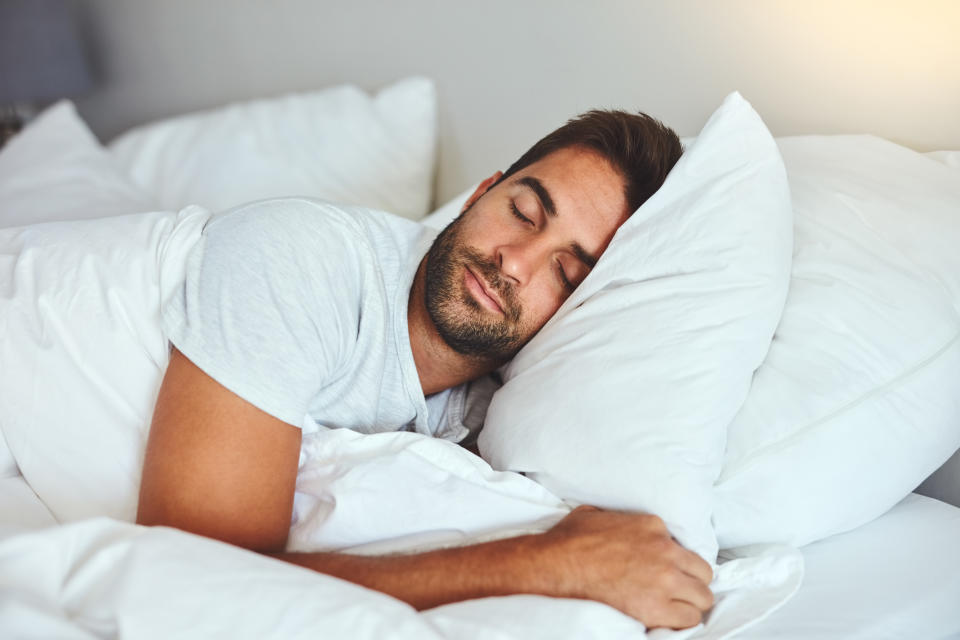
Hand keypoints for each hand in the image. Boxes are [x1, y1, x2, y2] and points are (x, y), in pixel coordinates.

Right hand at [535, 505, 713, 628]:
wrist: (556, 564)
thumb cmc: (569, 539)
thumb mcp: (594, 514)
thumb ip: (615, 517)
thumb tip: (610, 520)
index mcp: (653, 526)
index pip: (683, 547)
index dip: (675, 562)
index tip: (665, 571)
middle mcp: (665, 550)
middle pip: (703, 572)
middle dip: (691, 583)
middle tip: (677, 593)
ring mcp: (664, 578)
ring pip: (703, 597)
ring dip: (689, 603)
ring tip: (673, 608)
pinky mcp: (657, 606)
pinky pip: (689, 619)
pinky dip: (680, 621)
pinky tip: (666, 620)